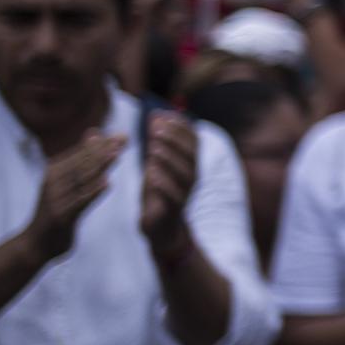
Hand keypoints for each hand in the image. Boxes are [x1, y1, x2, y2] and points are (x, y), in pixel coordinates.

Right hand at [25, 132, 126, 262]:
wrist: (36, 244)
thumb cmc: (57, 209)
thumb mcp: (66, 182)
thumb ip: (81, 159)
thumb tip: (95, 133)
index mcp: (54, 171)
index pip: (81, 154)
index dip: (102, 144)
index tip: (122, 135)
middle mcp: (52, 182)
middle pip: (82, 163)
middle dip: (104, 150)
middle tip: (124, 138)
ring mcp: (55, 199)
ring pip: (81, 180)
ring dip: (100, 166)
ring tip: (117, 154)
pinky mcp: (60, 216)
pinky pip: (79, 202)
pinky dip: (93, 191)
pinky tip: (107, 183)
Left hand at [138, 113, 198, 252]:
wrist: (162, 230)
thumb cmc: (159, 193)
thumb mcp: (158, 164)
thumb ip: (158, 142)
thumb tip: (155, 115)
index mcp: (189, 164)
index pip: (193, 140)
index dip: (180, 126)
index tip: (162, 115)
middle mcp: (191, 177)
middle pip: (190, 155)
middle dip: (175, 140)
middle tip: (155, 129)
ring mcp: (184, 194)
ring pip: (184, 174)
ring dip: (169, 160)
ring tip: (152, 149)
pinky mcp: (173, 211)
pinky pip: (173, 197)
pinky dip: (163, 185)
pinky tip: (151, 175)